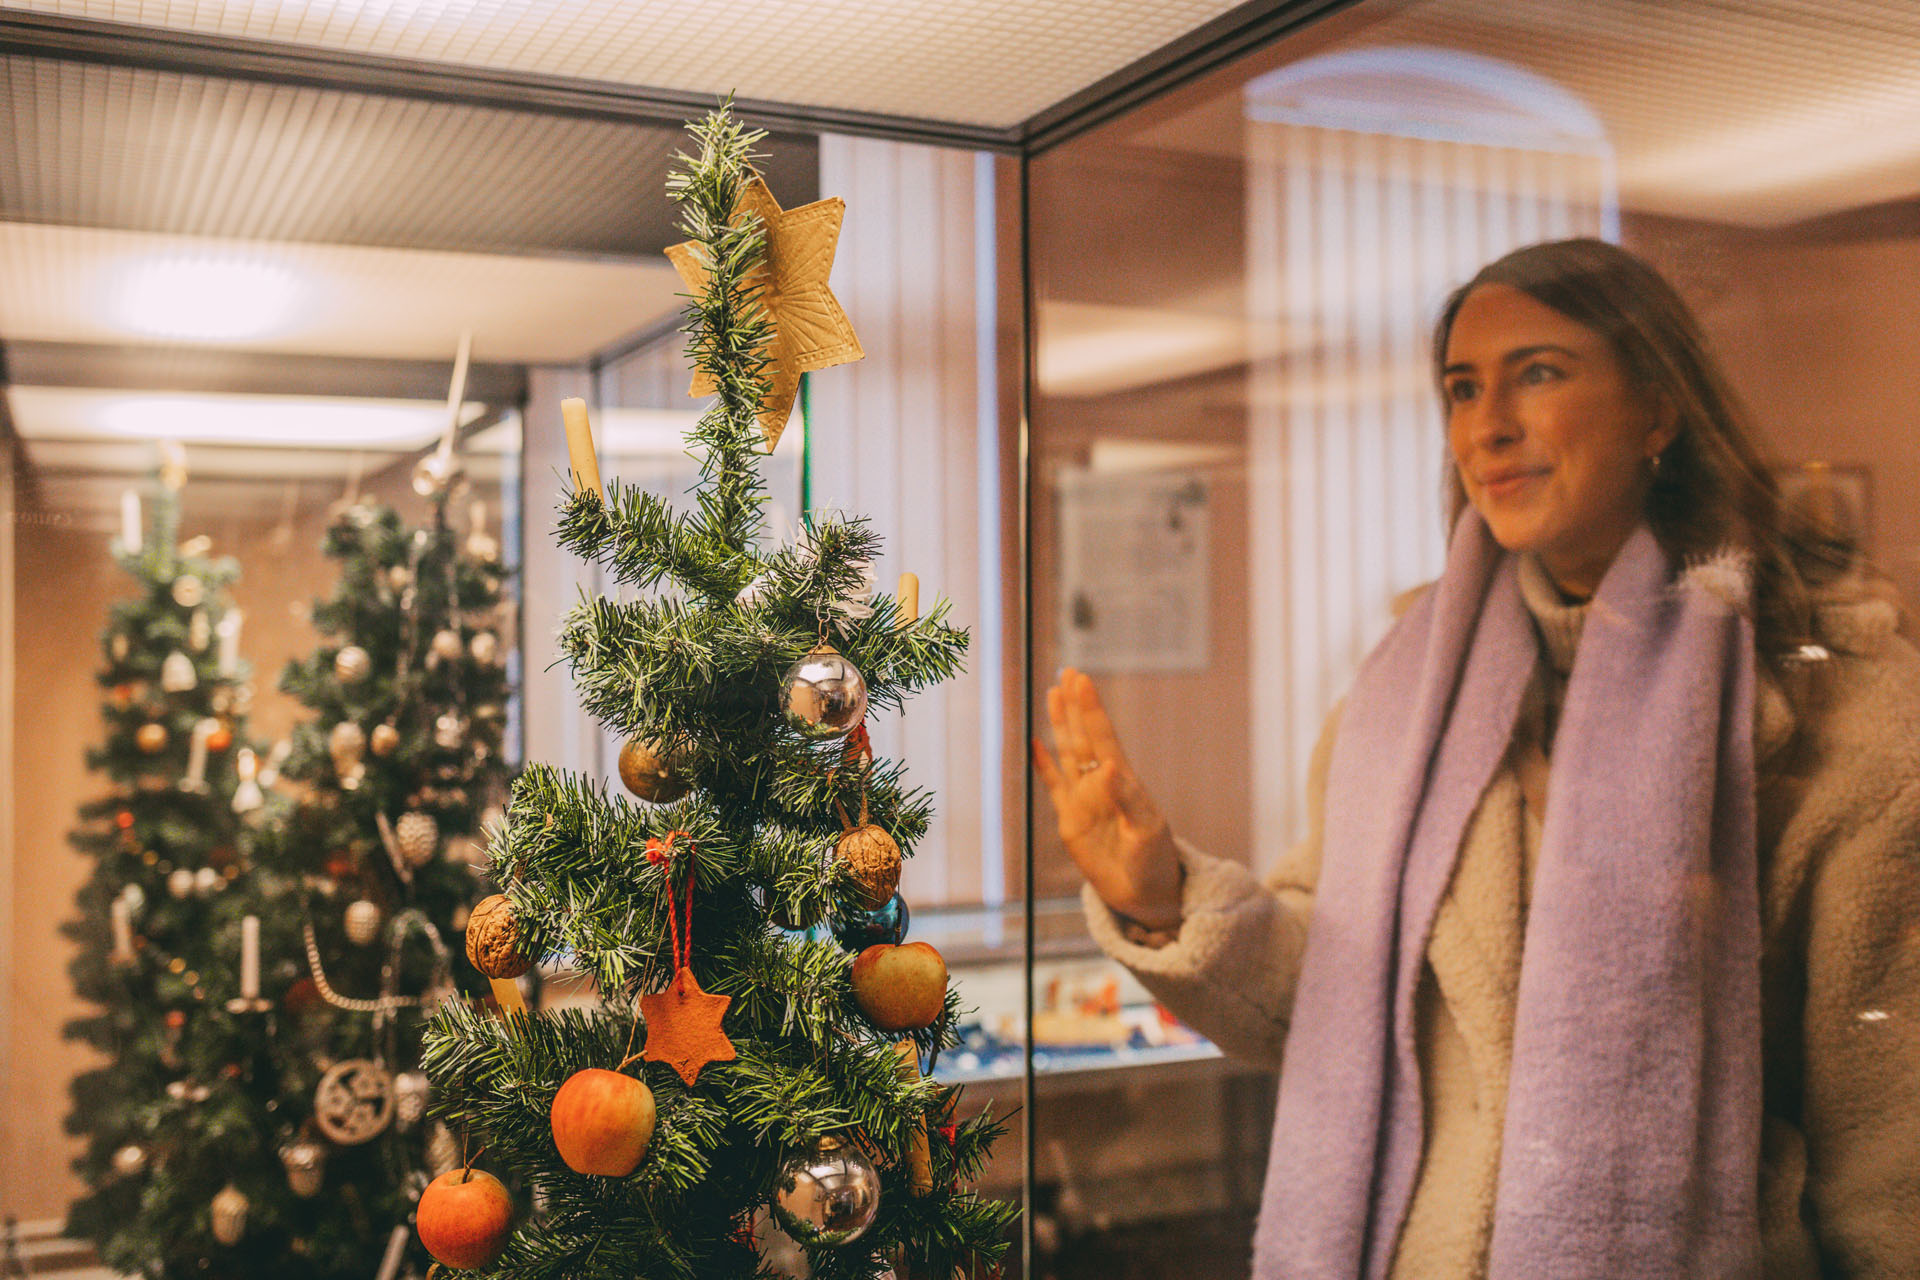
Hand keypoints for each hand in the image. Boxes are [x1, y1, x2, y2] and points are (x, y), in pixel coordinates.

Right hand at [1033, 668, 1182, 928]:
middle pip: (1084, 737)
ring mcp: (1085, 801)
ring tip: (1053, 694)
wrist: (1146, 895)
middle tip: (1068, 673)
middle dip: (1076, 706)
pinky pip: (1053, 786)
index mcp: (1123, 783)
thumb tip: (1106, 768)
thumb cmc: (1153, 862)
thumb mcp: (1144, 832)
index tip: (1081, 681)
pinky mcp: (1071, 821)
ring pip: (1068, 754)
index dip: (1091, 710)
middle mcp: (1101, 785)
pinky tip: (1035, 744)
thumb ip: (1125, 799)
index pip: (1103, 738)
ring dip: (1061, 725)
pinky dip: (1043, 766)